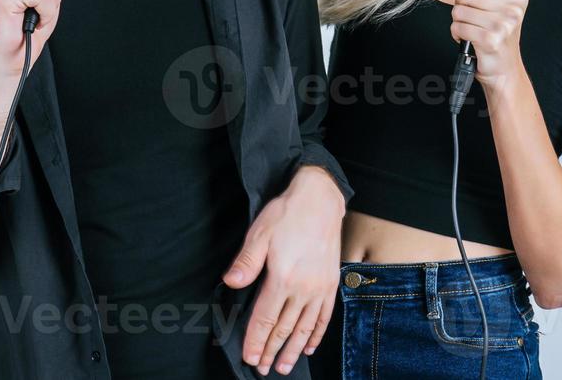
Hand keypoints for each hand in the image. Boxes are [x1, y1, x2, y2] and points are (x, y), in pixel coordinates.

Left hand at [223, 166, 343, 375]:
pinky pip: (324, 316)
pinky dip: (316, 334)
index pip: (265, 318)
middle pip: (284, 328)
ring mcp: (320, 287)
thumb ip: (246, 262)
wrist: (320, 199)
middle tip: (263, 369)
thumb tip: (231, 282)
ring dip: (293, 349)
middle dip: (271, 351)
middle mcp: (303, 287)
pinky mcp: (331, 283)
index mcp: (282, 277)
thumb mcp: (260, 233)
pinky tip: (309, 346)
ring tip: (284, 366)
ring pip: (305, 327)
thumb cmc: (287, 214)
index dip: (256, 340)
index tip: (250, 358)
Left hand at [451, 0, 530, 90]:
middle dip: (462, 4)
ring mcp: (502, 24)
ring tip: (473, 28)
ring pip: (458, 10)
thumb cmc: (497, 32)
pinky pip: (457, 27)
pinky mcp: (490, 40)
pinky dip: (457, 34)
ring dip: (459, 21)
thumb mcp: (495, 0)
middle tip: (475, 16)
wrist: (504, 68)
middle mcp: (513, 8)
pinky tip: (470, 39)